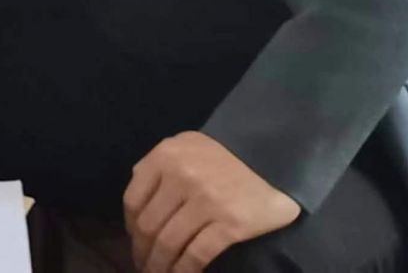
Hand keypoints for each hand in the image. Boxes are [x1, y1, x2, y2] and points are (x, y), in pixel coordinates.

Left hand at [125, 132, 300, 272]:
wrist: (276, 159)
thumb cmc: (226, 156)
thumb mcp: (186, 147)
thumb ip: (159, 167)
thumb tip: (136, 205)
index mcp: (166, 156)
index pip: (133, 201)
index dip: (131, 228)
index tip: (136, 243)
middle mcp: (182, 176)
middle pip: (149, 226)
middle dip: (143, 252)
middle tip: (145, 266)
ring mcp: (206, 200)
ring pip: (169, 243)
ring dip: (160, 265)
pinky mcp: (230, 224)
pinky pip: (197, 254)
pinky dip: (184, 270)